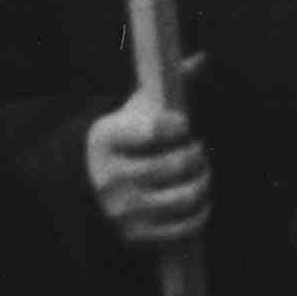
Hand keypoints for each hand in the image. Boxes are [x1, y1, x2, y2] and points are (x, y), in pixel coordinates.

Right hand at [84, 90, 213, 250]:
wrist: (93, 184)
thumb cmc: (128, 139)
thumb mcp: (138, 109)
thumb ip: (169, 83)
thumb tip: (202, 60)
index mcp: (106, 138)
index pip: (153, 130)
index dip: (177, 126)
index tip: (183, 124)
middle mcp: (109, 177)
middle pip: (175, 165)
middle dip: (196, 154)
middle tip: (197, 150)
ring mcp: (122, 211)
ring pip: (185, 196)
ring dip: (203, 181)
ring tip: (201, 172)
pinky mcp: (137, 235)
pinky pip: (186, 226)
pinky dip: (202, 211)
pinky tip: (201, 199)